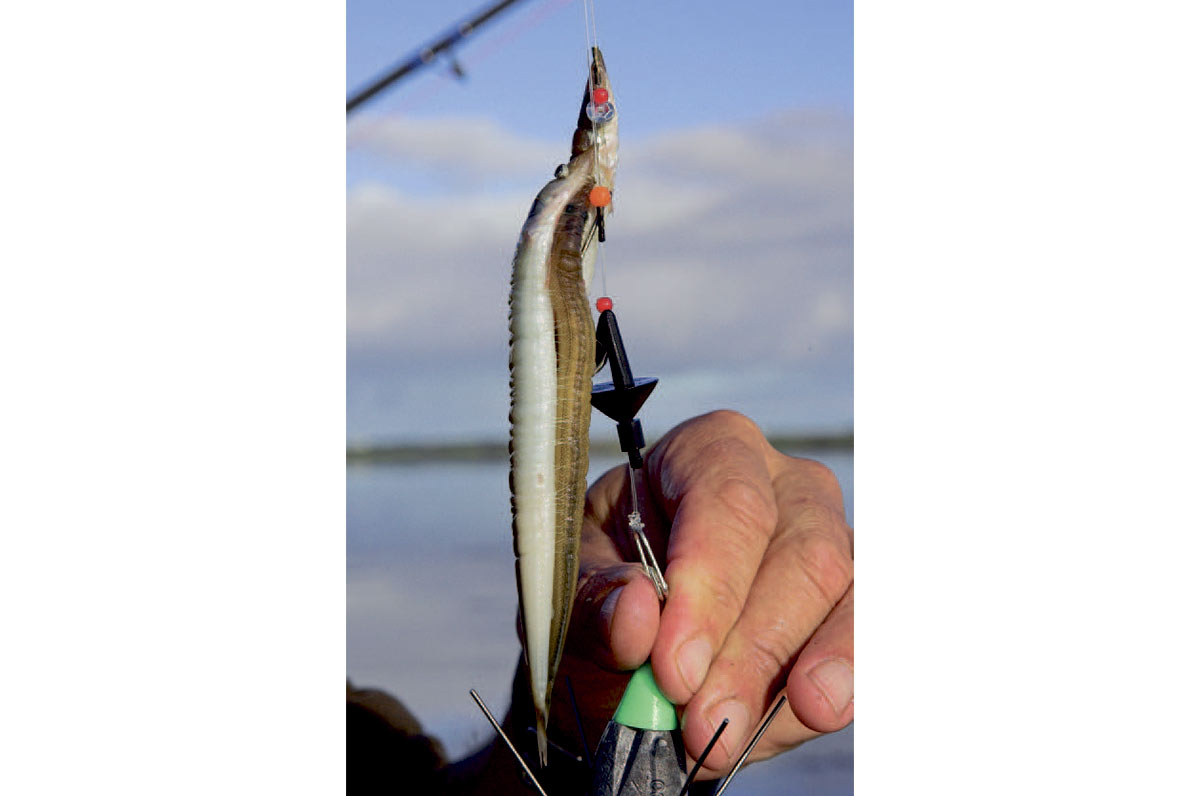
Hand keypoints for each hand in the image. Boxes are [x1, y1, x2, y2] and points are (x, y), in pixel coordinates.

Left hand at [560, 410, 853, 779]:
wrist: (630, 650)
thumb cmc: (603, 595)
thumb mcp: (571, 592)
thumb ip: (591, 602)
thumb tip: (634, 615)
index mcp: (708, 453)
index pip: (728, 501)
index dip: (709, 585)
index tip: (675, 665)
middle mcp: (785, 487)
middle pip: (799, 553)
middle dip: (751, 650)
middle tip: (701, 724)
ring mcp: (832, 543)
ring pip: (841, 595)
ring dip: (794, 676)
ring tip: (741, 733)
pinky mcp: (855, 604)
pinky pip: (869, 638)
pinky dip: (838, 686)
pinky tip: (803, 715)